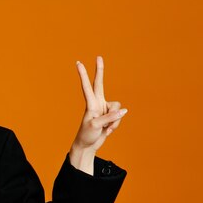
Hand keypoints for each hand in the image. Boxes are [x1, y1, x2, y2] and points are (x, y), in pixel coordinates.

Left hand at [69, 56, 126, 172]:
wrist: (88, 146)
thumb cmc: (87, 135)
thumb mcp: (96, 126)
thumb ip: (110, 117)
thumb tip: (123, 111)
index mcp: (91, 104)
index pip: (87, 86)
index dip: (84, 75)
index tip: (78, 63)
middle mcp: (97, 103)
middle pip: (100, 84)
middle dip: (100, 71)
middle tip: (99, 56)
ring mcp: (104, 109)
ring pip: (118, 108)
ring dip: (114, 120)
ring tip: (105, 127)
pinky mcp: (110, 116)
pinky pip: (119, 117)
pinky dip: (115, 125)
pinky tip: (107, 130)